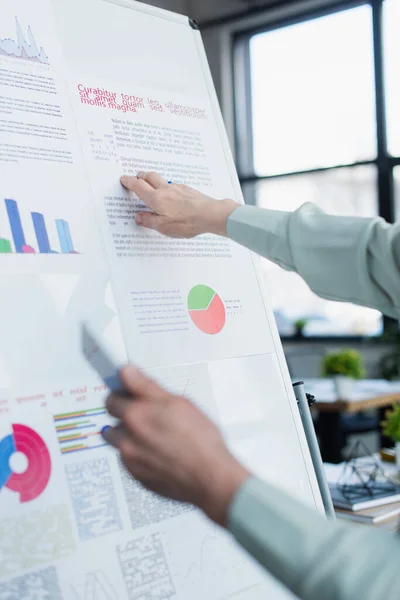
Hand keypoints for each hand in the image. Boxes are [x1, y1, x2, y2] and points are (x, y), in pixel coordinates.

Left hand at [104, 365, 249, 525]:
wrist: (210, 477)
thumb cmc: (199, 438)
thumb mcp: (177, 402)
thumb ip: (146, 386)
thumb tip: (126, 371)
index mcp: (134, 416)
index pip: (111, 399)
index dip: (125, 396)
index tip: (137, 397)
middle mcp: (126, 439)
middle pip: (113, 422)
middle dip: (127, 417)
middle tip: (151, 417)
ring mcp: (130, 461)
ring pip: (121, 443)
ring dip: (131, 437)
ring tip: (156, 437)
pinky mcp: (138, 477)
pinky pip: (130, 461)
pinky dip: (140, 455)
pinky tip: (161, 453)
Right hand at [120, 171, 237, 237]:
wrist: (210, 215)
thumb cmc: (187, 222)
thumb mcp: (164, 227)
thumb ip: (149, 221)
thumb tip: (138, 217)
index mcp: (156, 199)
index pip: (138, 186)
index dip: (129, 182)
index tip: (124, 179)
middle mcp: (165, 190)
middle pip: (149, 176)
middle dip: (140, 176)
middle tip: (136, 178)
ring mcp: (177, 188)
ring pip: (162, 180)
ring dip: (153, 180)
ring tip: (152, 186)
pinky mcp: (187, 190)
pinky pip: (173, 185)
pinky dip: (167, 187)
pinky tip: (171, 195)